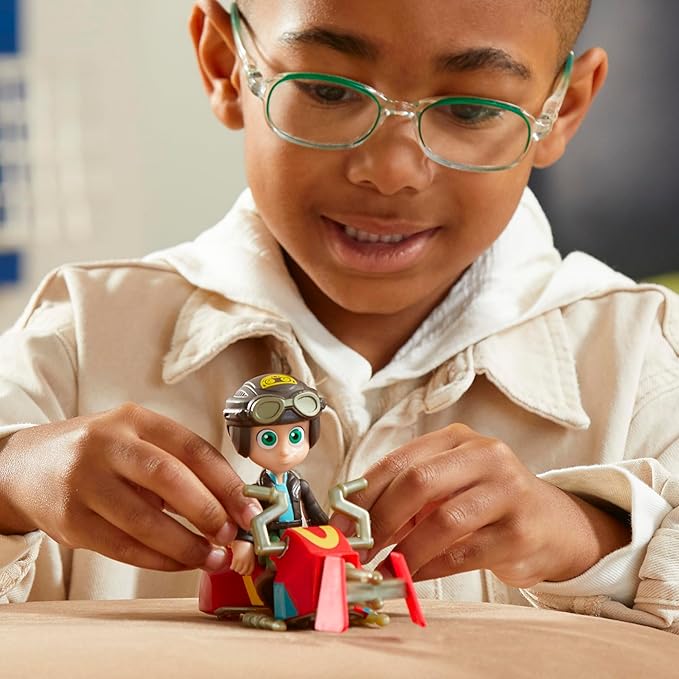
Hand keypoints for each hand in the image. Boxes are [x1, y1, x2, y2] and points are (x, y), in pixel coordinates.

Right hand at [0, 403, 261, 571]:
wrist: (29, 466)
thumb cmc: (102, 454)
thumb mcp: (138, 439)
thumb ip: (180, 463)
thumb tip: (234, 504)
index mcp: (136, 419)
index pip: (192, 447)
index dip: (227, 481)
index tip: (251, 509)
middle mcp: (108, 444)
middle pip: (168, 477)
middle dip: (208, 511)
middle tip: (233, 535)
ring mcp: (84, 482)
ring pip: (144, 520)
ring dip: (186, 545)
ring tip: (214, 557)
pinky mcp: (70, 520)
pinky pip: (122, 547)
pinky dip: (158, 559)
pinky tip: (181, 563)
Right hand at [229, 539, 255, 575]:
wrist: (243, 538)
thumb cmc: (247, 544)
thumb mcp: (251, 554)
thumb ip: (249, 561)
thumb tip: (246, 568)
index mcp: (252, 560)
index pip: (250, 571)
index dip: (246, 572)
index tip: (244, 572)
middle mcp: (248, 562)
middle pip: (243, 572)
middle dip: (240, 570)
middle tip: (238, 568)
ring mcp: (242, 561)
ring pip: (237, 570)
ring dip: (235, 568)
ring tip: (235, 565)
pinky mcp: (236, 559)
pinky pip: (233, 567)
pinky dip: (232, 566)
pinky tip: (232, 564)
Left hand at [338, 424, 630, 586]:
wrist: (553, 524)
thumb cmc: (485, 502)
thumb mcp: (449, 485)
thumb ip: (408, 495)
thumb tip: (353, 523)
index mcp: (457, 438)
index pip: (399, 460)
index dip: (362, 494)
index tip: (338, 525)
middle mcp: (485, 455)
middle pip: (418, 482)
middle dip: (379, 520)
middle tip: (358, 550)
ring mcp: (508, 490)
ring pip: (443, 520)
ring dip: (405, 551)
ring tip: (383, 568)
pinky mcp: (521, 531)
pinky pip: (464, 553)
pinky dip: (431, 568)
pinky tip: (413, 576)